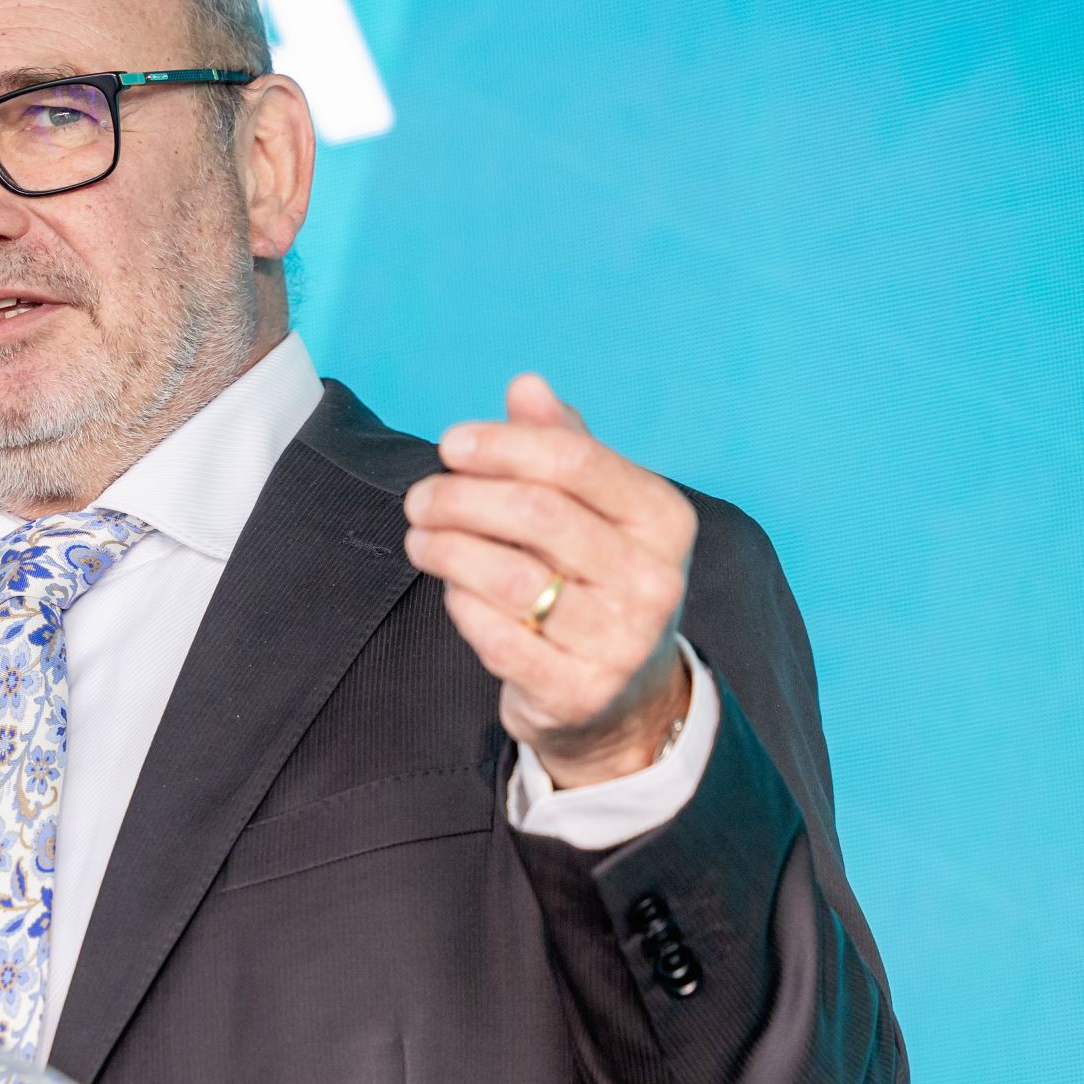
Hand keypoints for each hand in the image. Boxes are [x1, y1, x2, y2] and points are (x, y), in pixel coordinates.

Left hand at [403, 374, 695, 786]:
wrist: (623, 698)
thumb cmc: (597, 582)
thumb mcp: (598, 512)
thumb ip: (564, 447)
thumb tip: (526, 385)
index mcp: (663, 518)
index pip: (575, 459)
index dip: (502, 445)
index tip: (450, 444)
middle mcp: (653, 578)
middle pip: (536, 513)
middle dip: (460, 497)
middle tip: (420, 498)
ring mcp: (621, 640)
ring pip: (510, 576)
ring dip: (446, 549)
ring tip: (420, 538)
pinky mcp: (578, 691)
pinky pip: (497, 636)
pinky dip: (461, 605)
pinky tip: (453, 589)